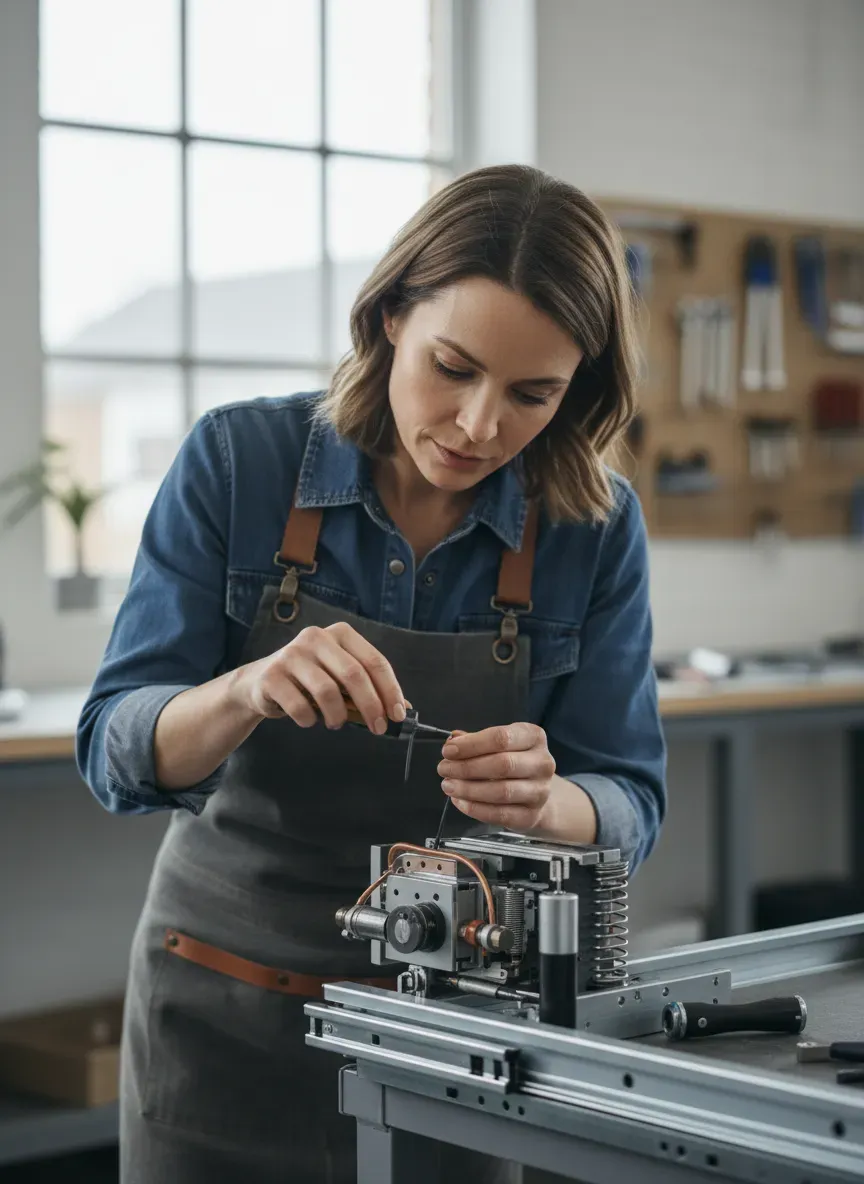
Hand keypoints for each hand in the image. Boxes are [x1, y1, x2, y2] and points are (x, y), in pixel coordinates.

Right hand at [233, 621, 405, 733]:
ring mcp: (291, 654)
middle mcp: (316, 637)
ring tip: (336, 723)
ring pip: (327, 691)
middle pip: (354, 674)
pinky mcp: (271, 675)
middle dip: (371, 706)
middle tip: (377, 728)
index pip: (374, 661)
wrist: (259, 683)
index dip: (390, 690)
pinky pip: (300, 706)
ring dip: (338, 716)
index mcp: (340, 633)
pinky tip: (309, 719)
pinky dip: (310, 720)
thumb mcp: (340, 678)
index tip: (398, 715)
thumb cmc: (309, 681)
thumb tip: (403, 708)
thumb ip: (369, 688)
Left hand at [436, 723, 555, 830]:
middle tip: (444, 769)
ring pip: (501, 791)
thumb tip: (453, 741)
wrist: (537, 792)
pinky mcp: (531, 815)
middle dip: (466, 767)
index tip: (448, 751)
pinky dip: (475, 809)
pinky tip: (460, 801)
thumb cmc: (513, 762)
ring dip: (468, 789)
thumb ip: (475, 740)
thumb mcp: (498, 744)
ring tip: (449, 785)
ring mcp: (540, 791)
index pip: (501, 738)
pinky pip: (500, 814)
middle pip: (502, 764)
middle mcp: (542, 763)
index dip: (471, 745)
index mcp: (534, 737)